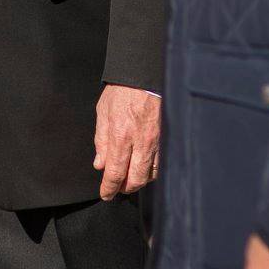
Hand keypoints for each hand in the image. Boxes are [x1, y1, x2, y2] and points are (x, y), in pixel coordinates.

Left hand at [92, 83, 160, 198]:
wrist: (145, 74)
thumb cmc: (122, 90)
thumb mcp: (103, 111)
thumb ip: (101, 140)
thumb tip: (100, 164)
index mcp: (121, 135)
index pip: (115, 173)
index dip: (109, 188)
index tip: (106, 194)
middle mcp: (141, 142)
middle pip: (136, 180)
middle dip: (125, 188)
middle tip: (117, 188)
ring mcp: (158, 141)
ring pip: (151, 174)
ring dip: (140, 180)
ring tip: (130, 177)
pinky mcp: (168, 137)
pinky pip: (163, 163)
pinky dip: (153, 170)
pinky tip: (145, 167)